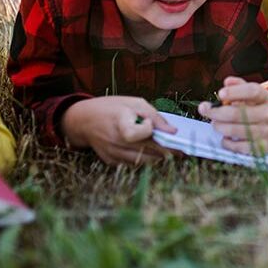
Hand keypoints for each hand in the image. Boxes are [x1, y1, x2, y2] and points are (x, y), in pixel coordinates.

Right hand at [60, 96, 176, 164]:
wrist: (83, 120)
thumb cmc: (112, 108)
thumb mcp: (134, 103)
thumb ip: (155, 116)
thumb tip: (173, 131)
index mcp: (119, 123)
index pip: (137, 134)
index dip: (148, 131)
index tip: (152, 125)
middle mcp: (115, 141)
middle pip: (147, 151)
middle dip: (168, 151)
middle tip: (185, 150)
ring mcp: (112, 154)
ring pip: (143, 161)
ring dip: (159, 157)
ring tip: (173, 152)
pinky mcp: (111, 161)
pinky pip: (134, 163)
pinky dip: (146, 159)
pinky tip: (155, 154)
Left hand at [198, 76, 267, 153]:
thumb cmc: (253, 109)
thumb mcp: (248, 94)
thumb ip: (237, 86)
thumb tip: (227, 81)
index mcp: (264, 97)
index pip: (253, 91)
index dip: (235, 92)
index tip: (220, 93)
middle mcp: (267, 114)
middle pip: (240, 113)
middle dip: (217, 112)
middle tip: (206, 110)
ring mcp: (265, 131)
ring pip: (236, 130)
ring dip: (220, 127)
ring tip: (215, 123)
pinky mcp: (260, 147)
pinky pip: (238, 147)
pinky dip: (227, 142)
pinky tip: (225, 137)